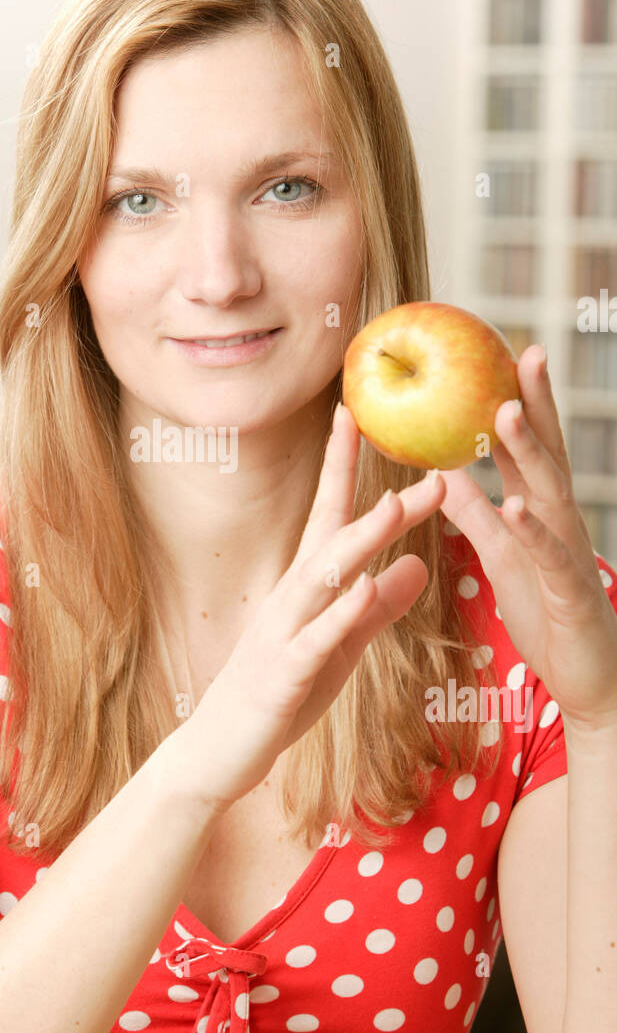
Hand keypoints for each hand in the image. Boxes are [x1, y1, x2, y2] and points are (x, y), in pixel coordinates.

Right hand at [167, 403, 445, 812]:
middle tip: (426, 465)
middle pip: (334, 535)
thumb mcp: (338, 652)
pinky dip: (341, 613)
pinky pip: (315, 640)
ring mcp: (283, 635)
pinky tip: (365, 589)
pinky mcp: (282, 674)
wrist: (215, 754)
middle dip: (375, 496)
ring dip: (360, 540)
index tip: (359, 418)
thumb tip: (417, 564)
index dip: (343, 469)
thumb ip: (375, 609)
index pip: (327, 517)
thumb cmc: (275, 699)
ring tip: (395, 506)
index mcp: (304, 592)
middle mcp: (290, 601)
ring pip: (324, 577)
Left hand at [434, 344, 616, 730]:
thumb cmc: (546, 614)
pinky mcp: (570, 593)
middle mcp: (559, 522)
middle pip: (547, 454)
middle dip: (536, 403)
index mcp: (539, 511)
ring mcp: (568, 553)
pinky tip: (518, 506)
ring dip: (529, 452)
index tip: (503, 352)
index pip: (527, 447)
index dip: (517, 400)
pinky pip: (552, 557)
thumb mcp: (501, 555)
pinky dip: (535, 530)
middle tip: (523, 352)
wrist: (589, 680)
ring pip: (551, 494)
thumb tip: (444, 471)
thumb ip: (475, 513)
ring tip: (505, 413)